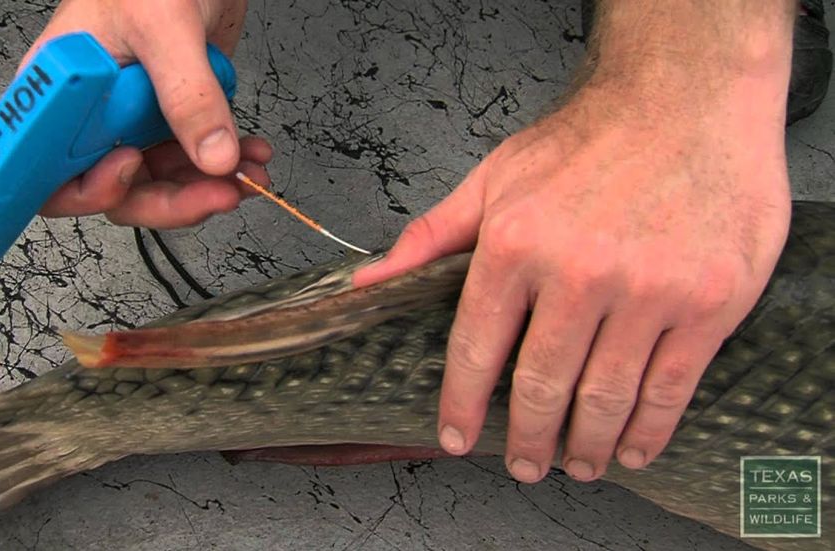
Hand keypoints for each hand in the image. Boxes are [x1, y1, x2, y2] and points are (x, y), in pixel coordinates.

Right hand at [25, 0, 271, 226]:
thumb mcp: (165, 27)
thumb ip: (189, 94)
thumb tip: (213, 155)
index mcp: (62, 93)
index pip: (48, 170)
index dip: (83, 188)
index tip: (127, 174)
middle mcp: (92, 115)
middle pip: (115, 189)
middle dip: (171, 200)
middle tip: (215, 193)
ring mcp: (131, 120)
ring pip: (159, 183)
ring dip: (207, 187)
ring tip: (246, 174)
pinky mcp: (167, 120)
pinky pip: (189, 162)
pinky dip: (223, 164)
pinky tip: (249, 153)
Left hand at [355, 2, 795, 482]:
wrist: (686, 98)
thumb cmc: (586, 139)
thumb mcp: (494, 177)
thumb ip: (431, 238)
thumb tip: (368, 282)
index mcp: (515, 245)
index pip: (476, 349)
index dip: (462, 405)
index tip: (457, 438)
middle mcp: (578, 273)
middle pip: (541, 386)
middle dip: (528, 439)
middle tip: (525, 465)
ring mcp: (648, 290)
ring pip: (604, 397)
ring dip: (584, 446)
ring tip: (576, 464)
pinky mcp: (707, 302)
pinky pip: (670, 388)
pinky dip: (647, 430)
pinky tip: (631, 447)